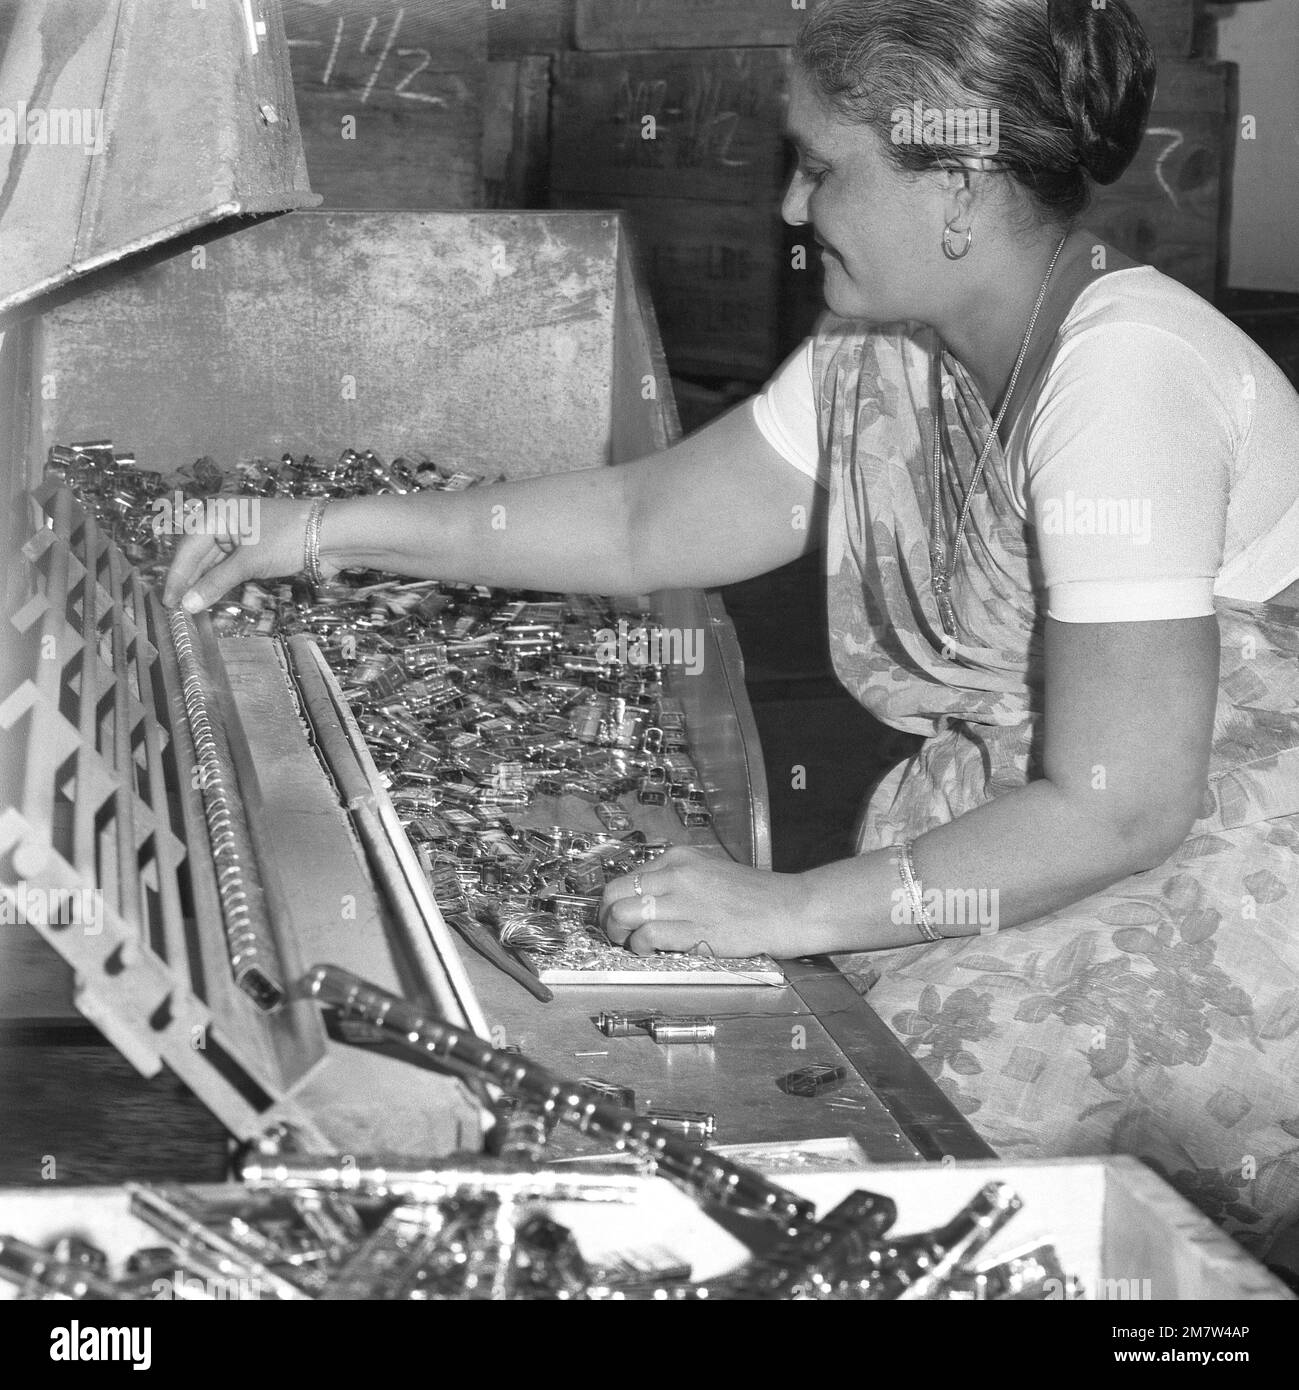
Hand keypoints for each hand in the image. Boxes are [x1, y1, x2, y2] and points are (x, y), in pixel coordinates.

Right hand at [162, 498, 339, 611]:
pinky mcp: (258, 546)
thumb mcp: (248, 563)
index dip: (177, 576)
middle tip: (177, 608)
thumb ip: (215, 583)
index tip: (168, 602)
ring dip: (206, 582)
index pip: (187, 547)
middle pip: (199, 553)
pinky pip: (232, 564)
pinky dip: (223, 579)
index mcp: (217, 513)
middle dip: (189, 580)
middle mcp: (226, 519)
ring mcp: (243, 533)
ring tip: (193, 606)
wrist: (333, 534)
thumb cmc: (286, 540)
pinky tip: (214, 595)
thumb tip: (187, 604)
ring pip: (215, 560)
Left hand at [599, 846, 805, 959]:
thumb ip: (675, 882)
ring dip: (618, 935)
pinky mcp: (693, 928)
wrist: (788, 908)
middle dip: (607, 918)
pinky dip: (640, 947)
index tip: (620, 918)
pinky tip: (652, 952)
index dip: (615, 902)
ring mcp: (684, 900)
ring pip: (622, 913)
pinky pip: (646, 935)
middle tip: (617, 934)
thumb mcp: (708, 873)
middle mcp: (676, 874)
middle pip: (614, 893)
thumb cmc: (752, 896)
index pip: (626, 878)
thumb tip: (643, 902)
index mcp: (678, 858)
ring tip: (633, 945)